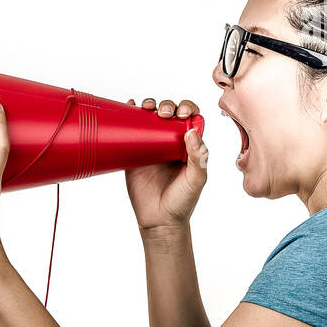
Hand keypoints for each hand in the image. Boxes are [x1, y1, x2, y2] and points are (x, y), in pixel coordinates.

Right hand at [123, 97, 208, 233]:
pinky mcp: (134, 154)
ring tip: (146, 107)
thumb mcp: (196, 180)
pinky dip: (128, 115)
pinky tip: (128, 107)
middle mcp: (171, 142)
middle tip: (164, 114)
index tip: (181, 113)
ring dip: (149, 105)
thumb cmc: (182, 202)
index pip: (191, 118)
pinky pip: (130, 131)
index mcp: (190, 145)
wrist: (159, 221)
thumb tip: (192, 132)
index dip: (187, 108)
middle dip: (167, 106)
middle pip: (170, 113)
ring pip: (150, 117)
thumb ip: (198, 158)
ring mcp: (151, 146)